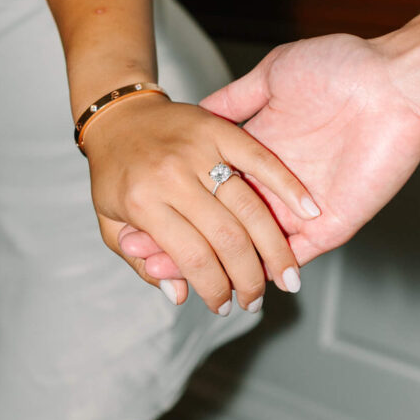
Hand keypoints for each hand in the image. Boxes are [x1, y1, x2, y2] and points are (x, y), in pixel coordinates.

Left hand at [85, 95, 318, 313]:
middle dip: (249, 278)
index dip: (214, 289)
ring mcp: (198, 150)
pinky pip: (260, 159)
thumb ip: (141, 262)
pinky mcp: (218, 128)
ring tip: (286, 277)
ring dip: (274, 248)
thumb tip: (180, 296)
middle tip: (256, 299)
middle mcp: (172, 175)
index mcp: (143, 201)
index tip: (223, 306)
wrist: (118, 113)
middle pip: (226, 237)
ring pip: (249, 206)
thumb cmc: (113, 172)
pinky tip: (309, 213)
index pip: (192, 257)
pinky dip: (288, 187)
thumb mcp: (110, 222)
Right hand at [120, 34, 419, 283]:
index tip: (141, 213)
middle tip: (141, 255)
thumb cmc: (341, 66)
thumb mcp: (274, 75)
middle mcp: (280, 184)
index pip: (213, 187)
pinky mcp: (332, 222)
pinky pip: (296, 253)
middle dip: (183, 241)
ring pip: (253, 247)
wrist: (396, 79)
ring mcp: (305, 206)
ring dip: (214, 262)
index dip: (179, 202)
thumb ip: (235, 99)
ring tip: (170, 273)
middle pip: (224, 223)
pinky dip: (264, 268)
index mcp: (263, 150)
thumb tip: (197, 110)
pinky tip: (228, 276)